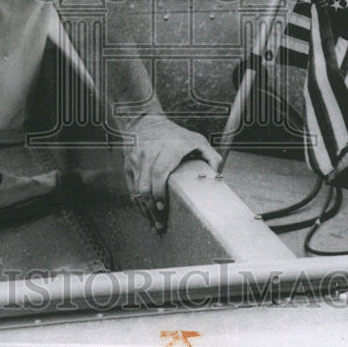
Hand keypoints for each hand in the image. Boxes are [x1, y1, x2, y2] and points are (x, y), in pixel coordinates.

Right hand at [122, 114, 222, 231]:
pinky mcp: (128, 165)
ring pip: (137, 190)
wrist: (145, 121)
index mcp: (167, 148)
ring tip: (154, 224)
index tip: (163, 208)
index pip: (159, 172)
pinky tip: (146, 214)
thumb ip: (211, 156)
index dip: (159, 192)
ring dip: (145, 209)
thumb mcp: (196, 140)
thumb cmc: (175, 134)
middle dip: (152, 208)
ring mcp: (136, 160)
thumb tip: (218, 176)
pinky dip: (138, 203)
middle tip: (160, 225)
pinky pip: (131, 188)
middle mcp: (149, 154)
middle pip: (146, 186)